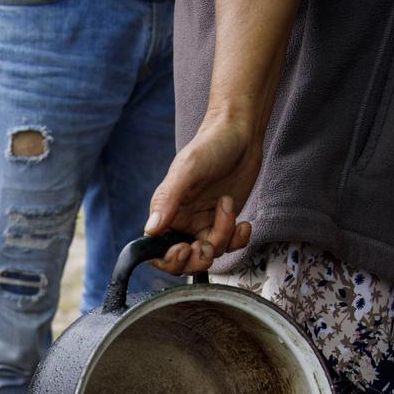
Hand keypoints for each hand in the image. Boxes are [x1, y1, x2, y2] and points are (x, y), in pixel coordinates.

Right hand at [144, 111, 258, 273]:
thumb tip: (150, 228)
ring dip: (223, 236)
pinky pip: (230, 244)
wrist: (240, 132)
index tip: (184, 248)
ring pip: (211, 252)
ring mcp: (204, 222)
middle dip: (197, 258)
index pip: (158, 250)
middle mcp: (182, 220)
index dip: (169, 259)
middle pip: (184, 260)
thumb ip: (168, 199)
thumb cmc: (210, 145)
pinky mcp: (224, 220)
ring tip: (227, 205)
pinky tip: (244, 223)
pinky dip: (239, 239)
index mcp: (166, 211)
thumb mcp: (188, 170)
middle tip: (208, 245)